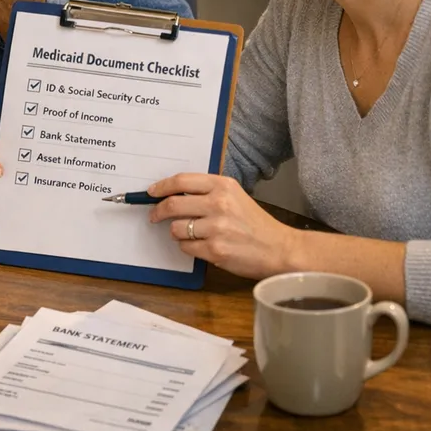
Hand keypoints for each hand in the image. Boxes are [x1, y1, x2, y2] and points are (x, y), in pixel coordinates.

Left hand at [147, 172, 298, 279]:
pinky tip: (202, 246)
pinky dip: (188, 247)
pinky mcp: (215, 250)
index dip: (161, 187)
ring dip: (177, 232)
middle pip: (172, 204)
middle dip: (158, 211)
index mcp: (223, 186)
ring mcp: (216, 228)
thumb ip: (207, 193)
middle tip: (154, 216)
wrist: (280, 249)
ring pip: (176, 228)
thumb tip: (171, 194)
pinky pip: (185, 247)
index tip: (151, 192)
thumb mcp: (235, 197)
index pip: (181, 181)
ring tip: (190, 234)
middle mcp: (219, 204)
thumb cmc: (255, 224)